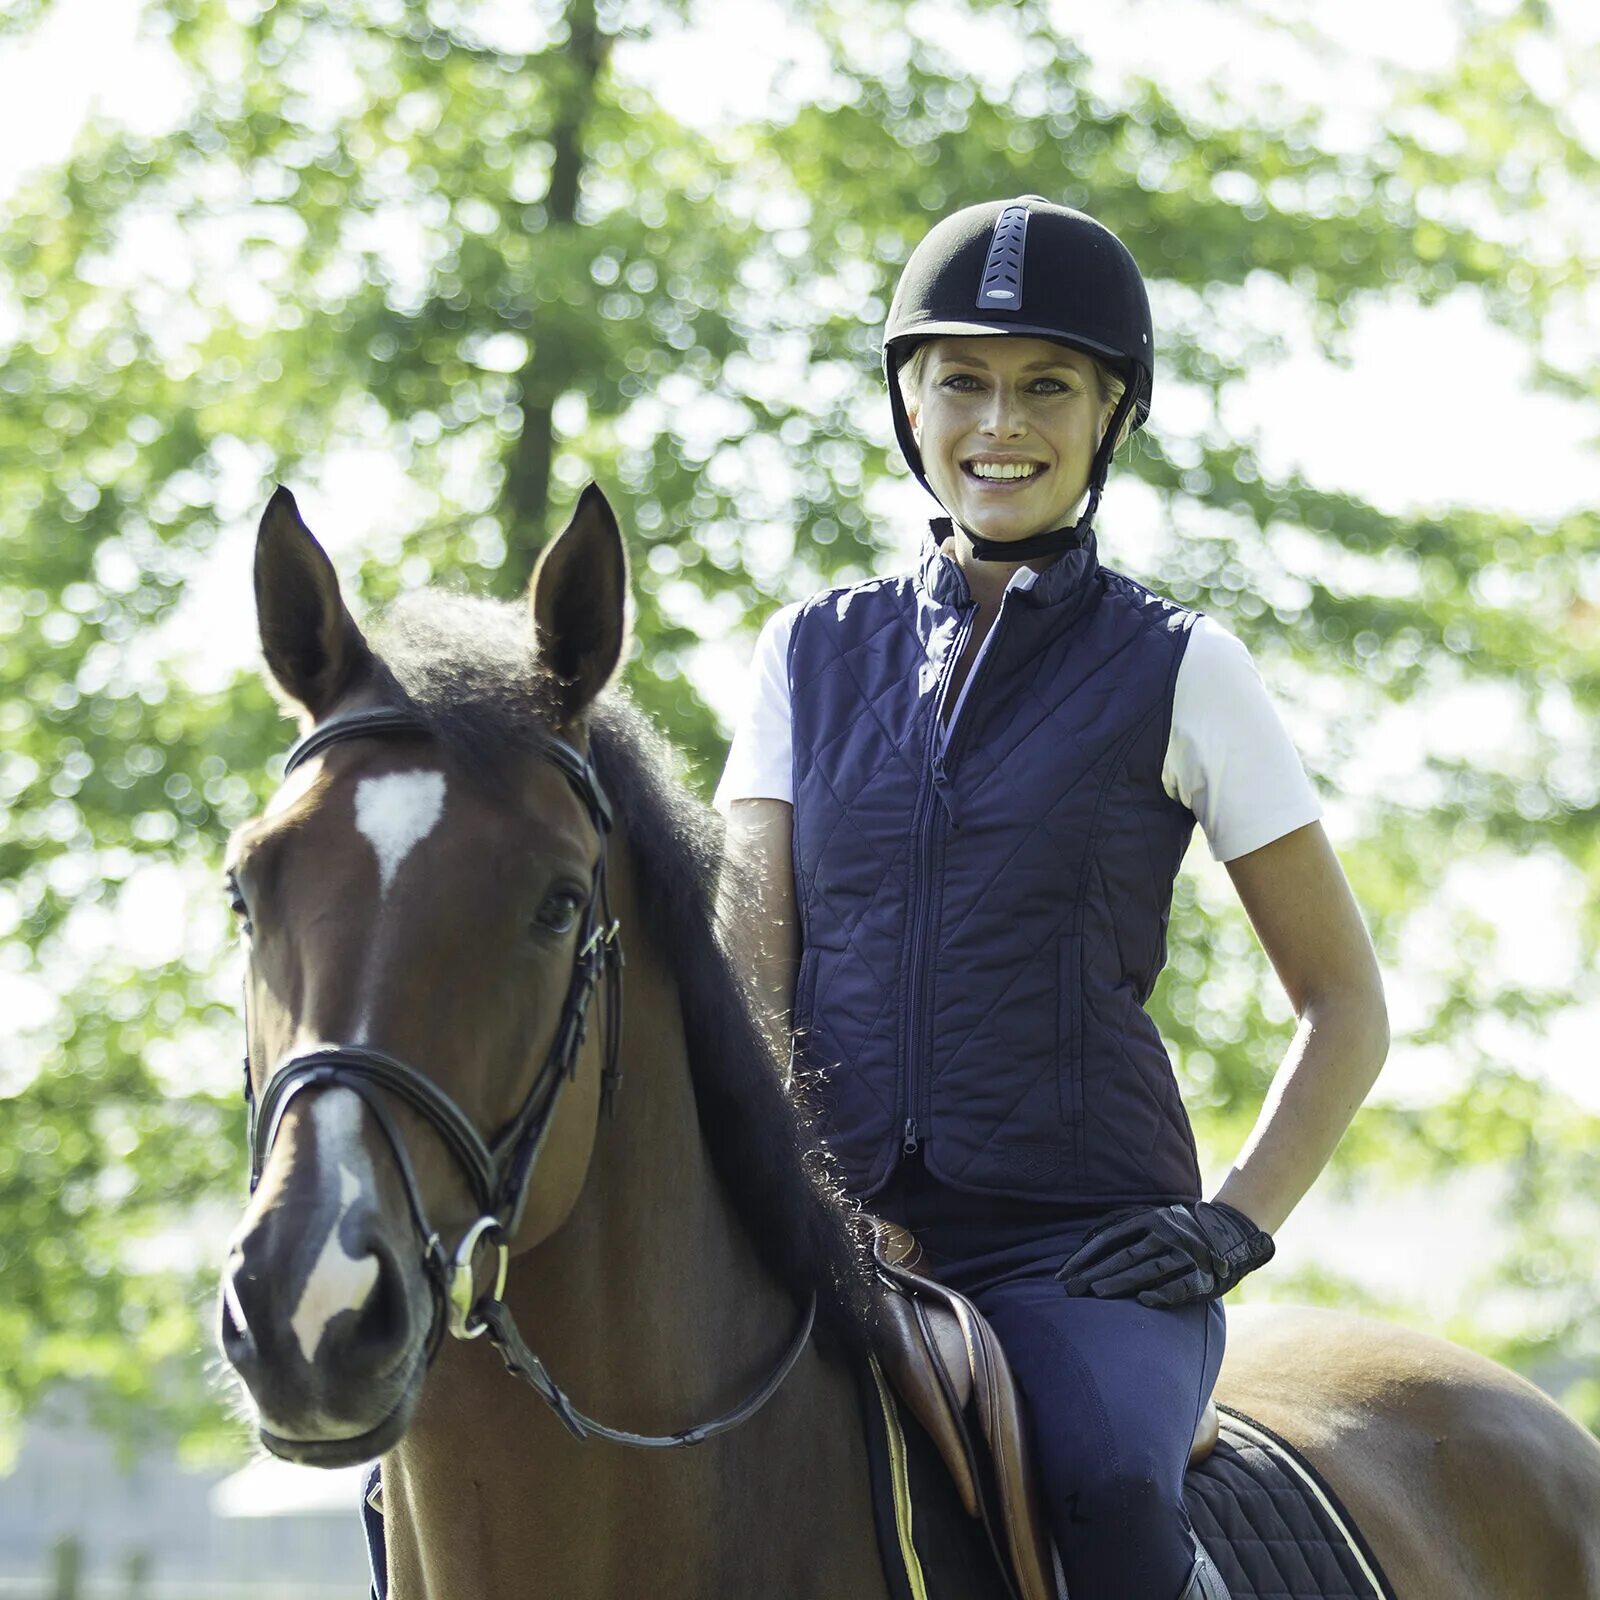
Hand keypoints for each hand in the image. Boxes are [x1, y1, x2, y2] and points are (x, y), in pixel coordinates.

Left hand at [1055, 1200, 1274, 1307]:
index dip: (1085, 1257)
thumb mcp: (1151, 1217)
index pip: (1109, 1239)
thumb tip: (1084, 1238)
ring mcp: (1186, 1254)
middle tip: (1072, 1289)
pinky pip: (1182, 1286)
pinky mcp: (1205, 1275)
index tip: (1063, 1274)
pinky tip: (1144, 1301)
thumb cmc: (1180, 1228)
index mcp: (1149, 1219)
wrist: (1232, 1231)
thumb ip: (1120, 1224)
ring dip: (1122, 1282)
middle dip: (1096, 1273)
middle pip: (1125, 1255)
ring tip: (1096, 1294)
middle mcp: (1166, 1234)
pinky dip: (1163, 1293)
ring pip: (1148, 1270)